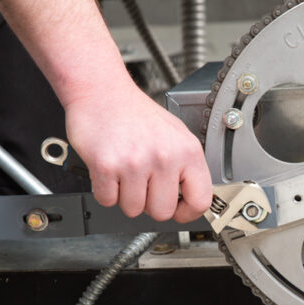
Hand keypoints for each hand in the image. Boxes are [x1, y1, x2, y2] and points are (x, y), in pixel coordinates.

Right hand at [64, 85, 211, 222]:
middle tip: (143, 185)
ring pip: (133, 209)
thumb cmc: (136, 113)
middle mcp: (165, 157)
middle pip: (163, 212)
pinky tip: (110, 171)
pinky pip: (108, 200)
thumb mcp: (176, 134)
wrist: (102, 92)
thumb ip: (186, 166)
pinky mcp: (108, 166)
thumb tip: (193, 196)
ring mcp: (136, 162)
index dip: (188, 213)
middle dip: (150, 204)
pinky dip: (106, 190)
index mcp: (187, 151)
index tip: (179, 211)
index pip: (201, 200)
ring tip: (126, 173)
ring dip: (126, 196)